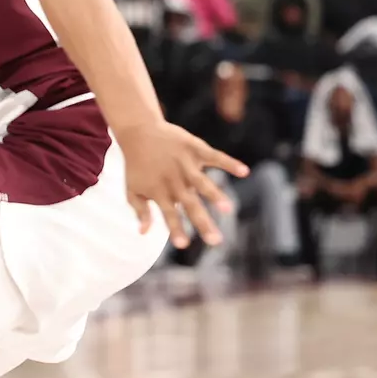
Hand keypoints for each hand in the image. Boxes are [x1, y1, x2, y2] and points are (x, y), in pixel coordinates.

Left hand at [117, 120, 249, 248]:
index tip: (183, 245)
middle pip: (190, 205)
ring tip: (228, 210)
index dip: (176, 229)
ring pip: (202, 183)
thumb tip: (143, 233)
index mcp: (160, 192)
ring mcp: (185, 164)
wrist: (138, 131)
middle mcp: (174, 180)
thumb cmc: (136, 164)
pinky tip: (244, 171)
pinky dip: (229, 163)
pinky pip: (214, 157)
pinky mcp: (194, 149)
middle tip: (216, 241)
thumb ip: (140, 211)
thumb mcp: (132, 189)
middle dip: (203, 223)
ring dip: (215, 196)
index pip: (169, 215)